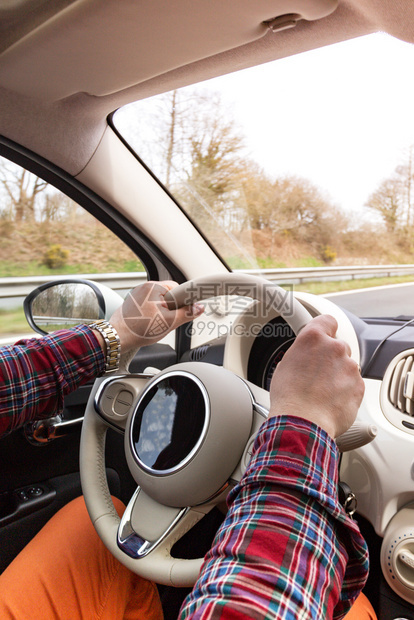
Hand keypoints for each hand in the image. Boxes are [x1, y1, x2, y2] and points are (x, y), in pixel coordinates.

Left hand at [109, 280, 203, 351]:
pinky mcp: (133, 303)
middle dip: (171, 308)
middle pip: (169, 295)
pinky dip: (153, 314)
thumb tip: (199, 308)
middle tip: (167, 320)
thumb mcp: (169, 322)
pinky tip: (149, 324)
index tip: (185, 310)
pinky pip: (149, 306)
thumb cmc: (139, 329)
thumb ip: (187, 313)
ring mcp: (137, 295)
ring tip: (156, 324)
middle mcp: (144, 287)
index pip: (178, 288)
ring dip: (162, 312)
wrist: (118, 338)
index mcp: (153, 286)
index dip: (183, 302)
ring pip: (159, 302)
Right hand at [268, 315, 363, 437]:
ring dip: (338, 375)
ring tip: (322, 392)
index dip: (325, 328)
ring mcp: (349, 367)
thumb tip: (303, 359)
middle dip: (330, 358)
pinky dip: (345, 390)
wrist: (303, 423)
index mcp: (313, 338)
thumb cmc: (289, 398)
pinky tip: (330, 400)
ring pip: (346, 366)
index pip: (327, 320)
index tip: (325, 333)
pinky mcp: (359, 385)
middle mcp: (334, 348)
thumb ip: (301, 354)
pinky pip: (353, 384)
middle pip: (337, 346)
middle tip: (316, 373)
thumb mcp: (284, 366)